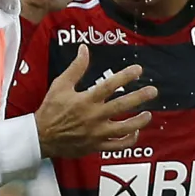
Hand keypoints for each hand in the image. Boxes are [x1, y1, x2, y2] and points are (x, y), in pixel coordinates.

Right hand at [30, 46, 155, 158]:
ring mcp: (97, 133)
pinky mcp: (96, 146)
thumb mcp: (60, 85)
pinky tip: (135, 132)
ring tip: (149, 114)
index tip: (138, 70)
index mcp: (86, 100)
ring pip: (124, 129)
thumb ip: (75, 68)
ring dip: (139, 121)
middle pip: (122, 106)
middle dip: (140, 97)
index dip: (125, 76)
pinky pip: (118, 145)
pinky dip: (129, 140)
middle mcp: (94, 116)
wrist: (41, 137)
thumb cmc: (51, 109)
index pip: (110, 85)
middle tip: (153, 91)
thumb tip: (84, 49)